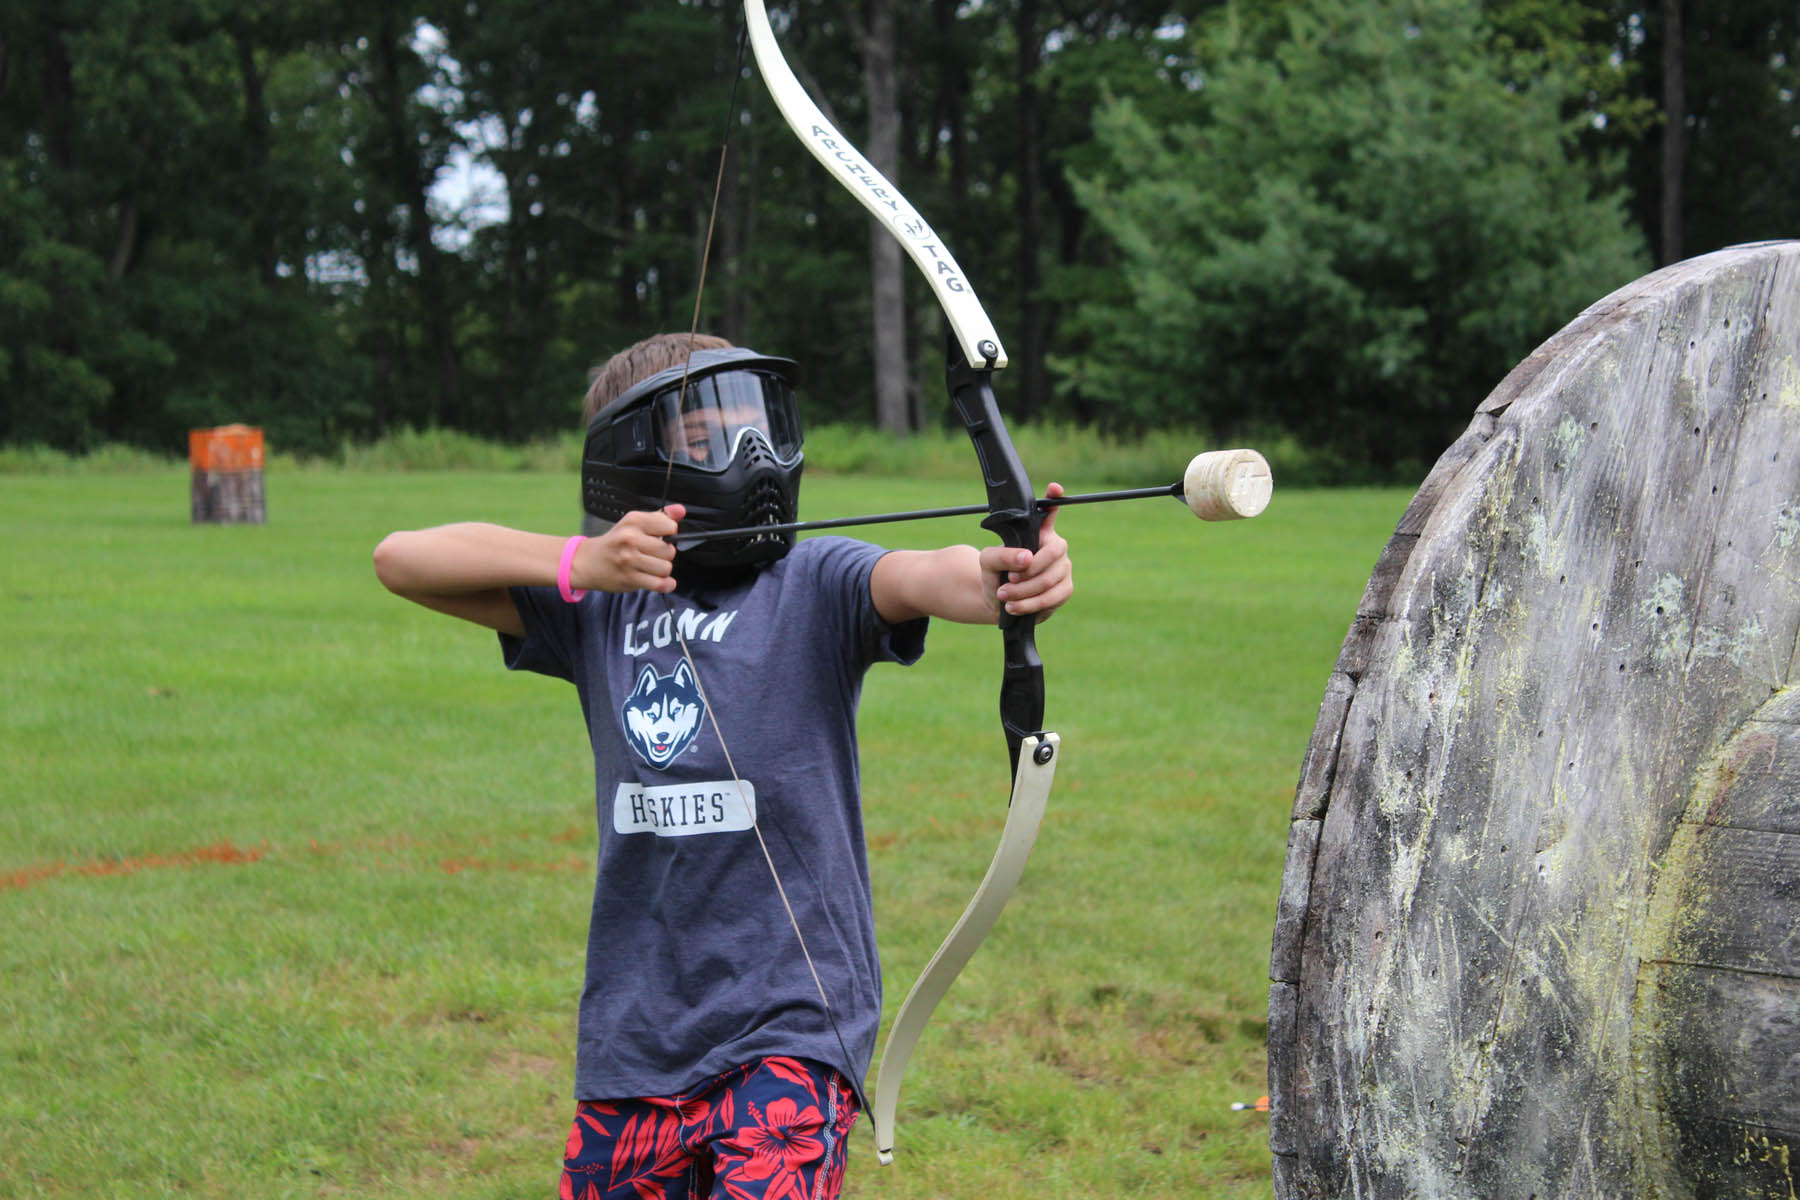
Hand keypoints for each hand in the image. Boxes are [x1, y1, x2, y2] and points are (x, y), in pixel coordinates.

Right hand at [578, 505, 684, 593]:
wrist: (587, 561)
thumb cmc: (615, 542)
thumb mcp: (634, 523)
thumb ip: (660, 517)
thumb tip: (681, 510)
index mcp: (634, 521)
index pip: (670, 527)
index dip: (669, 534)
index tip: (660, 537)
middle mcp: (630, 539)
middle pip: (669, 550)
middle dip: (665, 555)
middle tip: (652, 555)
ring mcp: (629, 560)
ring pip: (666, 568)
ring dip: (662, 570)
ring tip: (650, 567)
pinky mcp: (629, 578)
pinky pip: (659, 584)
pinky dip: (664, 585)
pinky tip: (659, 581)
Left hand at [979, 482, 1072, 620]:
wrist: (999, 602)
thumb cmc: (995, 574)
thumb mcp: (988, 561)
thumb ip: (1003, 554)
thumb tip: (1027, 558)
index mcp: (1038, 532)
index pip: (1049, 510)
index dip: (1054, 497)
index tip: (1054, 487)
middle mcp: (1055, 546)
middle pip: (1053, 552)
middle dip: (1028, 570)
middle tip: (1008, 578)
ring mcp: (1063, 568)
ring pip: (1049, 579)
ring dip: (1023, 591)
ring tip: (1003, 596)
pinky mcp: (1065, 589)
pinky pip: (1051, 597)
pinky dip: (1029, 604)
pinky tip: (1013, 606)